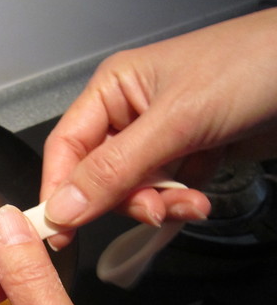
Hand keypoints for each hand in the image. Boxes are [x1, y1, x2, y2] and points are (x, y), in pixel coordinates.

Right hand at [42, 8, 276, 248]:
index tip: (58, 232)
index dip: (58, 189)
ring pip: (132, 190)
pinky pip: (163, 192)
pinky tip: (200, 199)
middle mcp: (127, 115)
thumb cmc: (246, 71)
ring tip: (192, 203)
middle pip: (98, 175)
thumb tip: (61, 209)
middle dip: (127, 199)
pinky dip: (179, 202)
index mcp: (111, 90)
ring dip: (159, 203)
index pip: (66, 146)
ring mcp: (157, 137)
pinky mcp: (184, 154)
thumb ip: (114, 169)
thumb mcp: (174, 122)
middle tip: (154, 212)